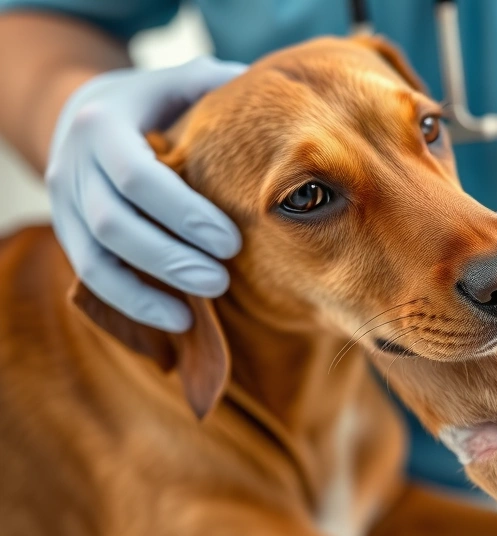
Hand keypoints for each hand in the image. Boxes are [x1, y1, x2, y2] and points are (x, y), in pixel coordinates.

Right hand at [47, 57, 245, 331]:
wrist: (82, 114)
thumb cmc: (151, 101)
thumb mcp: (174, 82)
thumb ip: (211, 82)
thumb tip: (259, 87)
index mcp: (101, 125)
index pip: (138, 177)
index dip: (184, 213)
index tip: (232, 242)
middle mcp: (73, 165)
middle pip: (115, 224)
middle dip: (171, 257)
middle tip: (222, 280)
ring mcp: (64, 203)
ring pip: (97, 258)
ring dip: (149, 288)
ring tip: (199, 308)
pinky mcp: (67, 233)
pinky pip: (93, 278)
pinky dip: (132, 302)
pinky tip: (177, 321)